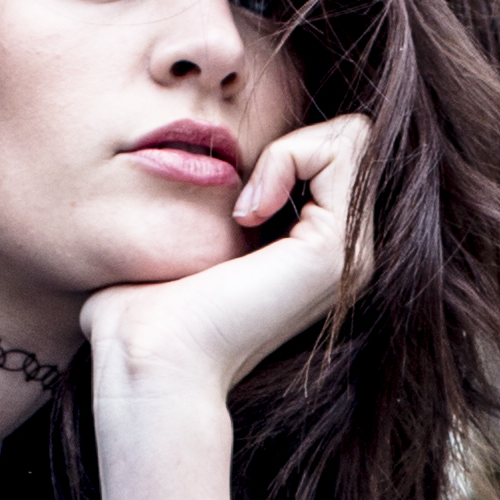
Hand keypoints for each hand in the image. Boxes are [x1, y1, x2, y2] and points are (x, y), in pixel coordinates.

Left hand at [81, 112, 372, 402]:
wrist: (154, 359)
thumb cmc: (146, 307)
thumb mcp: (185, 235)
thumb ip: (211, 197)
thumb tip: (190, 156)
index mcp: (314, 254)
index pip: (331, 154)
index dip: (284, 151)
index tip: (232, 201)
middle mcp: (344, 257)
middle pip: (349, 144)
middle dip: (290, 146)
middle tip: (240, 201)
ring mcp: (350, 257)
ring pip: (353, 140)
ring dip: (288, 151)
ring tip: (244, 208)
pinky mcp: (337, 251)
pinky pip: (341, 151)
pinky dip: (288, 158)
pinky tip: (247, 212)